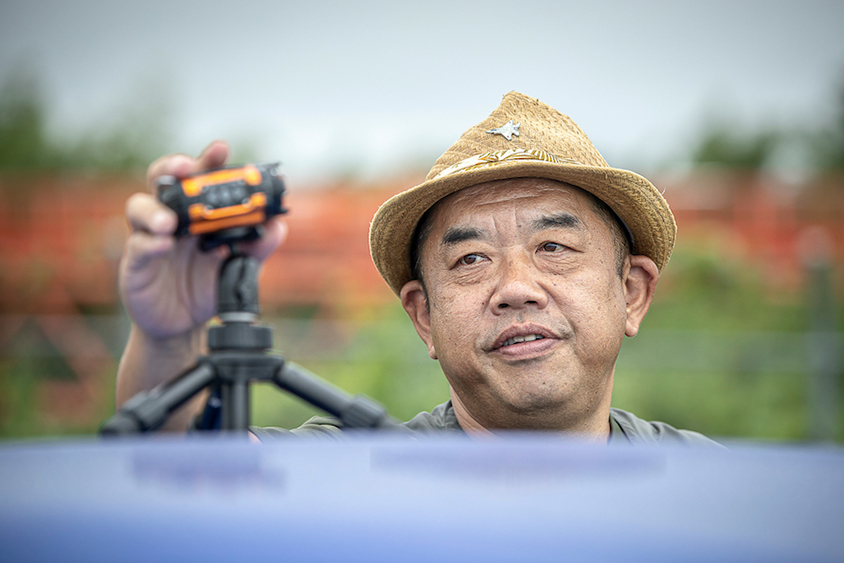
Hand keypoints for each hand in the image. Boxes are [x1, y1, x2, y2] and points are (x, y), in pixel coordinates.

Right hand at [119, 141, 286, 338]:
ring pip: (139, 208)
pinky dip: (150, 244)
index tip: (221, 148)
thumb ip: (257, 246)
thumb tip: (278, 227)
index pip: (199, 178)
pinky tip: (163, 245)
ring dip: (155, 211)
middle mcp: (170, 216)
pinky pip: (138, 247)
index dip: (208, 161)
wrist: (186, 325)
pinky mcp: (136, 263)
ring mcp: (149, 237)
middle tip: (186, 168)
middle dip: (172, 168)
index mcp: (195, 211)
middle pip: (163, 180)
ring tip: (170, 223)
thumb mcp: (238, 266)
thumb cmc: (207, 284)